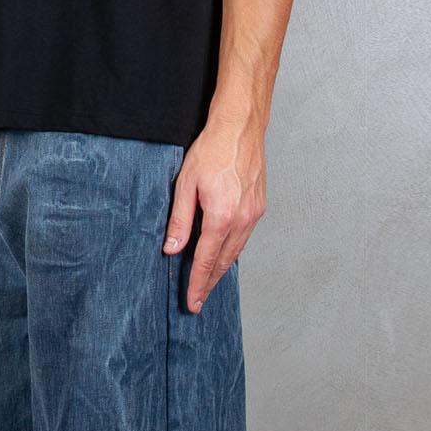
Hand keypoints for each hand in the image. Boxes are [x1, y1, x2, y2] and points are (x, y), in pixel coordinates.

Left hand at [163, 118, 266, 311]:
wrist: (240, 128)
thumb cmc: (212, 151)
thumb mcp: (185, 184)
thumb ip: (180, 220)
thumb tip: (172, 249)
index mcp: (221, 216)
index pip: (206, 260)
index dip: (198, 283)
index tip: (192, 302)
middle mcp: (242, 219)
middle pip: (224, 262)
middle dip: (210, 283)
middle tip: (198, 300)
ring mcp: (253, 214)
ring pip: (236, 251)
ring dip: (222, 269)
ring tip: (209, 282)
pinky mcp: (258, 206)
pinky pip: (244, 237)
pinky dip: (232, 250)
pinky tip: (223, 254)